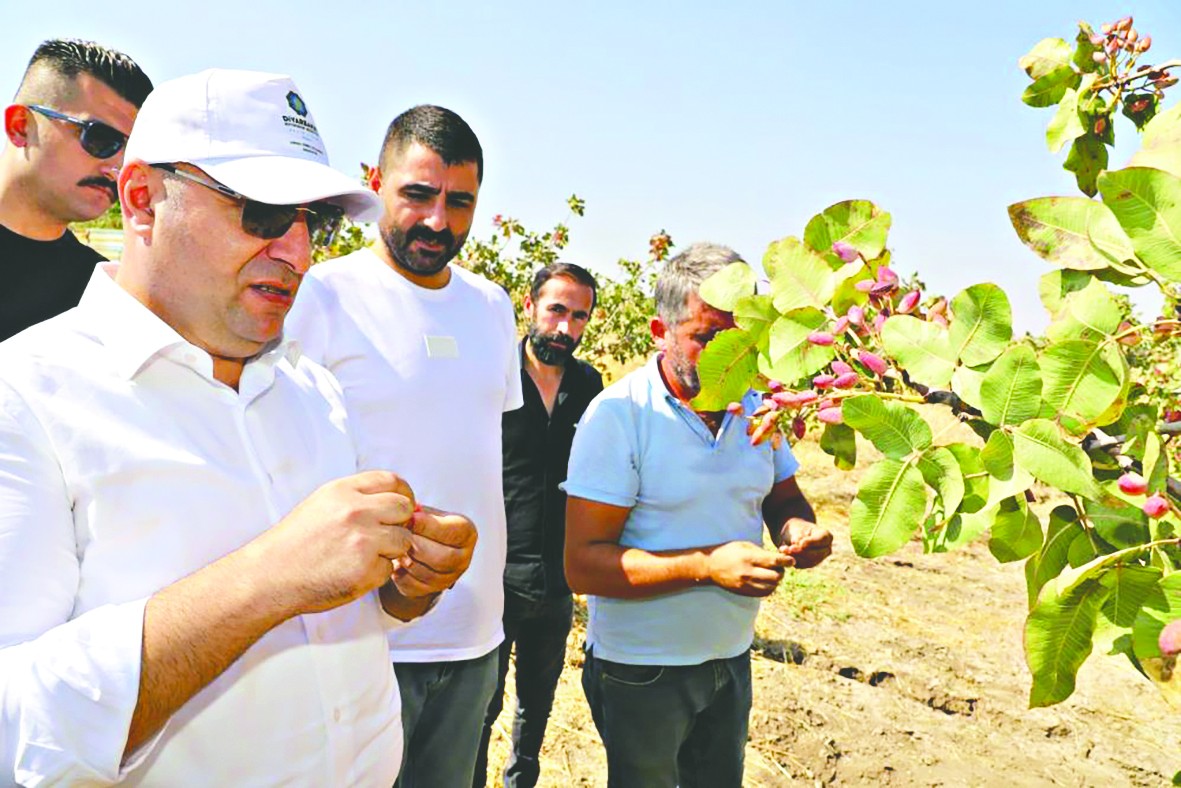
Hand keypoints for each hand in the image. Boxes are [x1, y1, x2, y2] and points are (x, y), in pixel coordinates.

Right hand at [254, 470, 415, 615]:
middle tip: (387, 535)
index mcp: (343, 491)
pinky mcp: (366, 569)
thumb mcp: (322, 504)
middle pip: (404, 508)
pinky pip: (389, 568)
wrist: (270, 576)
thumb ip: (356, 498)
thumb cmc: (293, 544)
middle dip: (401, 522)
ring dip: (391, 550)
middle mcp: (356, 511)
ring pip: (404, 540)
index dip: (404, 493)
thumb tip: (394, 500)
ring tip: (365, 556)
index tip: (404, 504)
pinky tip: (353, 573)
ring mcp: (363, 540)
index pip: (392, 481)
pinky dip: (377, 574)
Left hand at [390, 506, 477, 597]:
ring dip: (407, 560)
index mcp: (467, 534)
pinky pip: (413, 586)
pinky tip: (396, 561)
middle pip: (442, 558)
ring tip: (396, 547)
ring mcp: (449, 577)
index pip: (451, 533)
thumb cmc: (426, 525)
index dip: (428, 526)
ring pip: (426, 574)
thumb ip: (420, 512)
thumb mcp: (427, 512)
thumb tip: (408, 513)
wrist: (423, 544)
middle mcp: (463, 558)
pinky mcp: (431, 590)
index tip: (409, 519)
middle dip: (417, 546)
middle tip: (399, 536)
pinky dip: (400, 574)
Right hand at [705, 540, 792, 596]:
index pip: (773, 561)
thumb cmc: (728, 552)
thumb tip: (779, 558)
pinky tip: (766, 581)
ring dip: (776, 580)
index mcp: (749, 558)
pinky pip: (764, 593)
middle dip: (781, 571)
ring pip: (771, 586)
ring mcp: (746, 584)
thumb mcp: (744, 545)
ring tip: (772, 574)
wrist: (710, 566)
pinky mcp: (744, 592)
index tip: (791, 561)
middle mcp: (748, 572)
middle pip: (776, 576)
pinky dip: (769, 587)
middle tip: (779, 567)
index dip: (786, 561)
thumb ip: (761, 552)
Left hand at [778, 518, 832, 568]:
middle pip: (817, 554)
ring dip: (795, 557)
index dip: (812, 542)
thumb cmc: (796, 528)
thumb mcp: (797, 528)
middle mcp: (826, 549)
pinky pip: (802, 565)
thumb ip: (798, 535)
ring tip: (783, 549)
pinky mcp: (809, 564)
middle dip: (802, 552)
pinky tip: (784, 553)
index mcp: (826, 536)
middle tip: (790, 548)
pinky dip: (792, 560)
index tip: (801, 543)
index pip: (823, 540)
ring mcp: (819, 559)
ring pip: (809, 562)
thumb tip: (797, 543)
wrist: (793, 535)